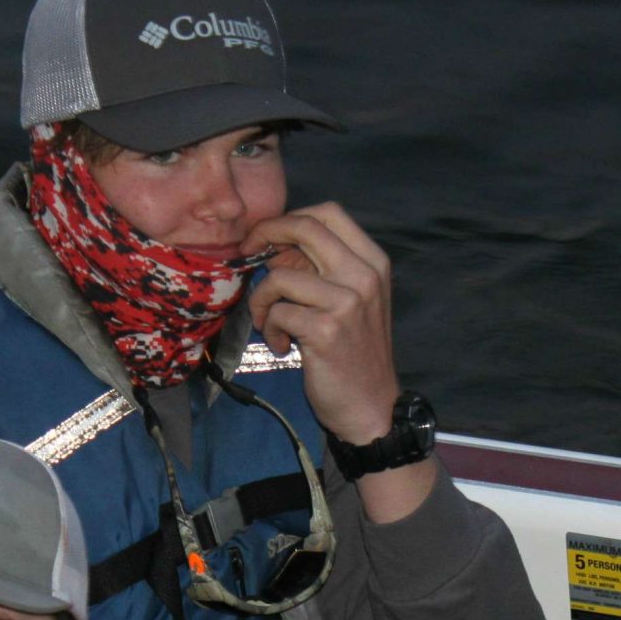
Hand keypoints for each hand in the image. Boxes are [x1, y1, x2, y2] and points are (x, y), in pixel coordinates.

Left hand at [244, 203, 399, 444]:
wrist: (372, 406)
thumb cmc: (355, 353)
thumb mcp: (351, 301)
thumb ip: (321, 270)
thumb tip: (275, 247)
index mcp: (373, 262)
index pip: (328, 213)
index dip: (289, 218)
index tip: (266, 238)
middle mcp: (364, 275)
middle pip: (304, 228)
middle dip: (265, 236)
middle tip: (248, 256)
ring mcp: (347, 302)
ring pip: (280, 276)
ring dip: (261, 300)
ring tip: (269, 324)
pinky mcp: (325, 330)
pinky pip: (276, 313)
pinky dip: (269, 330)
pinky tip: (282, 346)